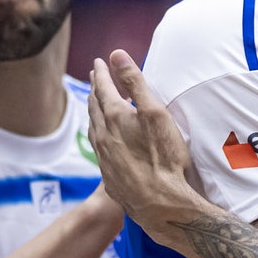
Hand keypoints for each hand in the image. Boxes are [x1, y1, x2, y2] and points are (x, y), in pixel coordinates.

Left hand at [87, 50, 203, 229]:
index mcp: (114, 117)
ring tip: (94, 102)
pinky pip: (98, 145)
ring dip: (93, 110)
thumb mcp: (155, 113)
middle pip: (94, 107)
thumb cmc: (164, 157)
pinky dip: (98, 131)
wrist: (160, 203)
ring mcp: (104, 156)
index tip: (99, 61)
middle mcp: (103, 136)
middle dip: (95, 89)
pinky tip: (102, 136)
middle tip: (95, 76)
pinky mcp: (109, 174)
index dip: (102, 73)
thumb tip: (115, 54)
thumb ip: (135, 82)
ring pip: (93, 127)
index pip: (103, 88)